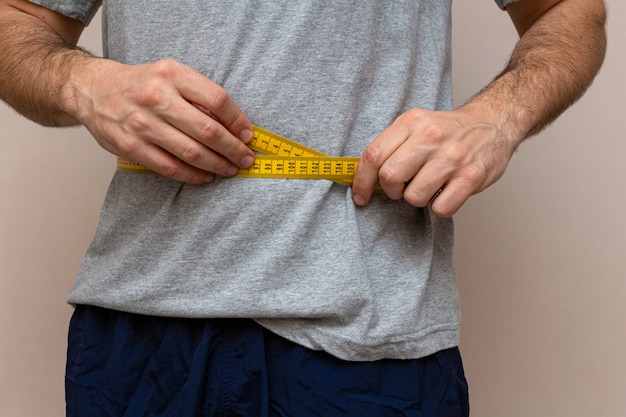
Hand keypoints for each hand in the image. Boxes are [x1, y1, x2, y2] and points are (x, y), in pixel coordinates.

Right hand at [69, 58, 254, 182]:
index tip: (248, 135)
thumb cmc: (139, 84)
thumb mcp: (169, 74)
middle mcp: (157, 97)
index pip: (217, 99)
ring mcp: (142, 124)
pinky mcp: (131, 146)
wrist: (91, 90)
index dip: (238, 121)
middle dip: (233, 149)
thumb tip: (234, 124)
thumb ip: (197, 94)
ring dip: (217, 165)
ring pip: (192, 152)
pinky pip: (170, 167)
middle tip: (246, 159)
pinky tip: (206, 176)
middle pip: (208, 130)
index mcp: (171, 75)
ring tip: (230, 169)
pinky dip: (193, 175)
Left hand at [351, 107, 517, 216]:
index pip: (373, 155)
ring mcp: (452, 157)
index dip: (361, 182)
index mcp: (411, 123)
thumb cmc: (448, 131)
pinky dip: (439, 207)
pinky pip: (441, 208)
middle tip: (402, 188)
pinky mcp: (471, 176)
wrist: (493, 122)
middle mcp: (430, 137)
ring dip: (416, 199)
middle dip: (391, 190)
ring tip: (428, 187)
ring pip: (413, 197)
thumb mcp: (416, 125)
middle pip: (389, 177)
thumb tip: (364, 177)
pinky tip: (446, 193)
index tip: (361, 196)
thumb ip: (391, 146)